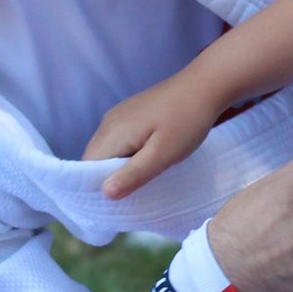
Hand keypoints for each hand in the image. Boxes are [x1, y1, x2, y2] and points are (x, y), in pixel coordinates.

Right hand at [84, 63, 222, 198]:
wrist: (204, 86)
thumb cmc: (187, 121)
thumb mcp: (163, 154)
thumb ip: (133, 174)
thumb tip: (104, 193)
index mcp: (112, 133)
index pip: (88, 168)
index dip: (97, 188)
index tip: (115, 205)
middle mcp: (108, 122)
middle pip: (94, 159)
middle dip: (108, 178)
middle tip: (132, 196)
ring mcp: (118, 115)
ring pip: (107, 150)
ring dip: (119, 167)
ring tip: (141, 180)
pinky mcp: (130, 113)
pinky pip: (119, 140)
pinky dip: (126, 154)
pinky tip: (146, 160)